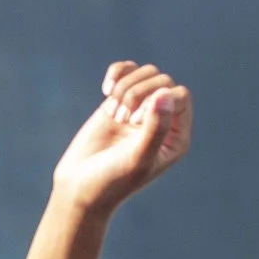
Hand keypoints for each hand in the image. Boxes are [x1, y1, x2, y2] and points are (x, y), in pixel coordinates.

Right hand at [52, 60, 191, 213]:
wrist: (78, 187)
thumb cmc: (112, 180)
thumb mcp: (137, 158)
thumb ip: (156, 128)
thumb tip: (166, 93)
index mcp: (177, 136)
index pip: (180, 96)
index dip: (157, 100)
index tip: (135, 122)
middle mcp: (163, 120)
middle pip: (163, 81)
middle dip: (138, 94)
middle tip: (121, 120)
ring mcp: (140, 109)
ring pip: (146, 73)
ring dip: (125, 87)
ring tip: (113, 114)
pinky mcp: (118, 102)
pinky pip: (126, 71)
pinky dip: (116, 74)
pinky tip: (106, 90)